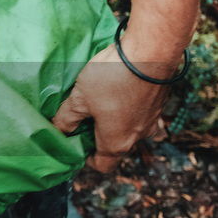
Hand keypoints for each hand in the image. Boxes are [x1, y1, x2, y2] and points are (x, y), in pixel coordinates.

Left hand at [51, 34, 183, 172]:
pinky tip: (119, 89)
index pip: (102, 165)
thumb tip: (58, 130)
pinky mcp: (160, 102)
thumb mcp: (80, 98)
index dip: (86, 159)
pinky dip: (130, 107)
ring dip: (116, 121)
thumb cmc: (111, 79)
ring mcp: (152, 120)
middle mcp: (139, 137)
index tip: (75, 143)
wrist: (151, 51)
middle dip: (99, 137)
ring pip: (131, 129)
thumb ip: (66, 118)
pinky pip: (141, 112)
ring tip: (101, 102)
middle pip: (116, 147)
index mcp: (117, 143)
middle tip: (83, 118)